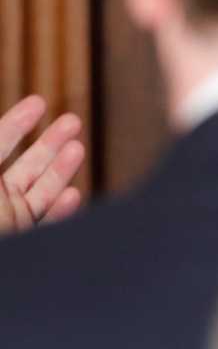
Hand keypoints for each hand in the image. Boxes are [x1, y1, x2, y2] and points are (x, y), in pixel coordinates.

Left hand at [0, 96, 85, 233]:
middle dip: (49, 142)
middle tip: (73, 120)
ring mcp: (7, 223)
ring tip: (79, 147)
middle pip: (24, 166)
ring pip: (40, 192)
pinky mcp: (22, 244)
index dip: (17, 123)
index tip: (38, 103)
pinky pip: (44, 225)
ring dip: (62, 169)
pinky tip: (75, 195)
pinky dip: (61, 211)